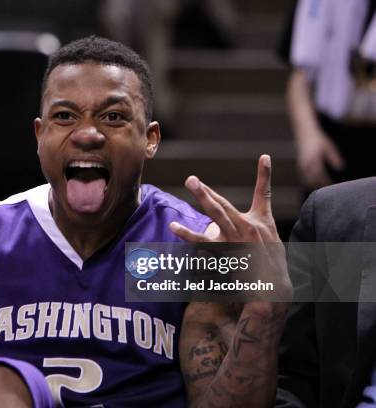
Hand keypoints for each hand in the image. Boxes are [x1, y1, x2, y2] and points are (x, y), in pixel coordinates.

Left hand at [170, 155, 290, 300]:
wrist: (273, 288)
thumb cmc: (271, 266)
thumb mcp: (270, 242)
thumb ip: (256, 228)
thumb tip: (240, 224)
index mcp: (260, 222)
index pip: (264, 193)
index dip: (265, 174)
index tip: (265, 157)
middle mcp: (247, 227)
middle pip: (223, 204)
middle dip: (206, 191)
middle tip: (191, 179)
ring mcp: (235, 238)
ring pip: (215, 214)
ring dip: (202, 198)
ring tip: (189, 185)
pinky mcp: (225, 252)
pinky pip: (202, 242)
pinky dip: (187, 234)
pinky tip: (174, 227)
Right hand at [296, 127, 343, 188]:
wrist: (304, 132)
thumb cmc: (319, 139)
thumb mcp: (328, 146)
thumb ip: (334, 157)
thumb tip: (341, 168)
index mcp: (314, 158)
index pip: (319, 174)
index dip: (325, 181)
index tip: (331, 185)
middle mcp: (306, 162)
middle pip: (312, 179)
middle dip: (319, 185)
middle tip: (327, 191)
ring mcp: (301, 164)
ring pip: (306, 179)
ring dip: (313, 185)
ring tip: (321, 190)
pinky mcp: (299, 164)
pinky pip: (303, 176)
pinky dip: (308, 181)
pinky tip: (314, 184)